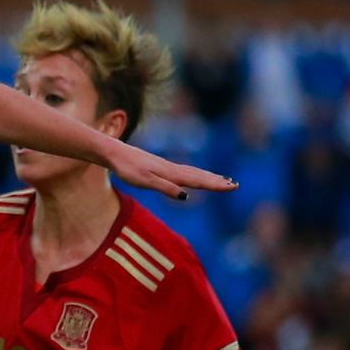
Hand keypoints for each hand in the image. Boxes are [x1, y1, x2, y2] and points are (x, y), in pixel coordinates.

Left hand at [105, 140, 234, 200]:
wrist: (114, 153)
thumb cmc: (127, 168)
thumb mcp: (145, 181)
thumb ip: (165, 188)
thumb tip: (186, 196)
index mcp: (171, 173)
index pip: (198, 180)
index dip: (215, 185)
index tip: (232, 186)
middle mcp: (172, 169)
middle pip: (199, 176)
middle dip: (217, 181)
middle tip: (235, 185)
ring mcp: (167, 166)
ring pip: (193, 172)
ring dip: (208, 177)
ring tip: (223, 180)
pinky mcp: (160, 166)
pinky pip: (184, 171)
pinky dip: (195, 174)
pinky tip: (196, 176)